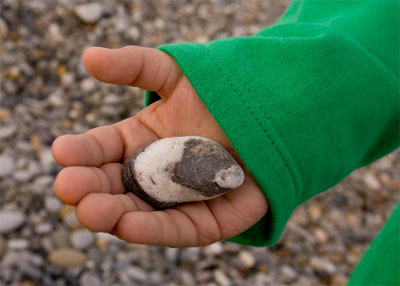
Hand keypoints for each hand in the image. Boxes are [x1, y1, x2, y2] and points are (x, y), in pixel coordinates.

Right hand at [52, 46, 267, 246]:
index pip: (102, 150)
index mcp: (138, 143)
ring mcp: (177, 200)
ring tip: (89, 210)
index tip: (61, 150)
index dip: (81, 152)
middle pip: (114, 186)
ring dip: (112, 214)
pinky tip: (127, 227)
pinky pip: (177, 228)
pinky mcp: (205, 221)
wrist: (272, 115)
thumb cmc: (219, 95)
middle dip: (89, 188)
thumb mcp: (174, 74)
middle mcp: (152, 175)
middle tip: (68, 187)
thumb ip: (134, 65)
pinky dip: (154, 230)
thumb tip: (87, 57)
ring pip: (139, 212)